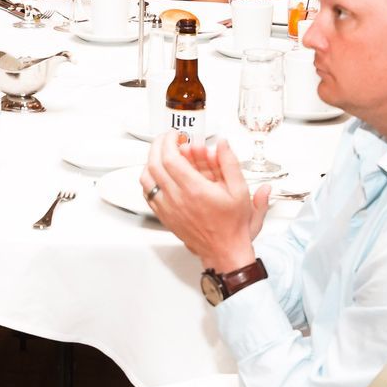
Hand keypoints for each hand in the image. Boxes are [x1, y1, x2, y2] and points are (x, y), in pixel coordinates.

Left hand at [140, 134, 268, 273]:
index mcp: (195, 190)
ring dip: (151, 161)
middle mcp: (177, 199)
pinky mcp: (164, 216)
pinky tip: (159, 174)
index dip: (169, 141)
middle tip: (168, 139)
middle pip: (154, 164)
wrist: (224, 251)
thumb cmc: (233, 225)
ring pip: (146, 179)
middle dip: (158, 145)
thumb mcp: (240, 190)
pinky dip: (149, 179)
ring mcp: (168, 209)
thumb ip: (230, 163)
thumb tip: (223, 143)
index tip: (176, 135)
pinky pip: (148, 194)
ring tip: (162, 154)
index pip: (170, 158)